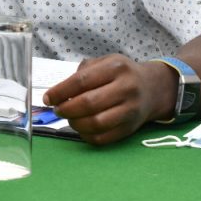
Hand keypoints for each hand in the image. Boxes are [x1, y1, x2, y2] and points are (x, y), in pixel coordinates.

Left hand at [42, 55, 175, 145]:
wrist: (153, 88)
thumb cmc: (122, 74)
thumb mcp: (106, 62)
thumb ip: (83, 72)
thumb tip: (59, 92)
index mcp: (116, 67)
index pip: (82, 81)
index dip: (61, 91)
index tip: (48, 98)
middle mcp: (126, 88)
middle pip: (88, 103)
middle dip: (66, 108)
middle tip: (57, 109)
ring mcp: (130, 110)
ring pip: (96, 123)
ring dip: (75, 123)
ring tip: (69, 118)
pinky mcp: (130, 128)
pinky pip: (103, 138)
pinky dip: (86, 135)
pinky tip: (81, 128)